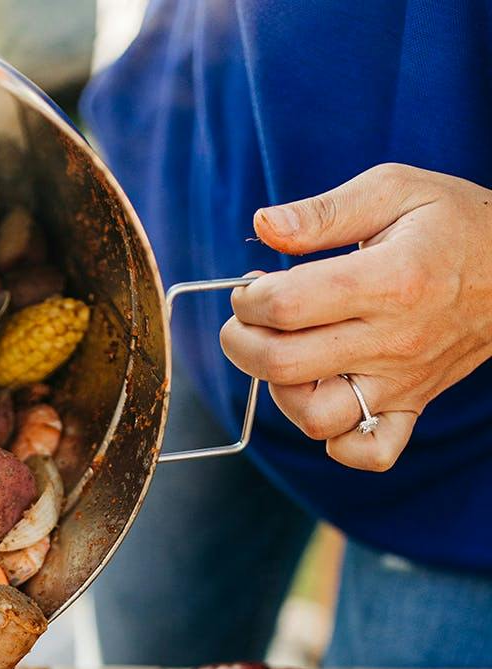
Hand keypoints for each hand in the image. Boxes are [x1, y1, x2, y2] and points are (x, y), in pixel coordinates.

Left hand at [219, 163, 491, 470]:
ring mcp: (403, 381)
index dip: (250, 300)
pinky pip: (370, 452)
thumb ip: (323, 213)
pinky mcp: (412, 406)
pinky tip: (326, 400)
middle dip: (243, 343)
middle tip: (249, 322)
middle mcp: (394, 339)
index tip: (253, 289)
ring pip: (316, 418)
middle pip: (284, 365)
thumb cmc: (451, 224)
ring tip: (286, 356)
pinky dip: (337, 442)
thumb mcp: (394, 190)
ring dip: (281, 392)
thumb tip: (264, 224)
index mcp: (389, 279)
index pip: (287, 306)